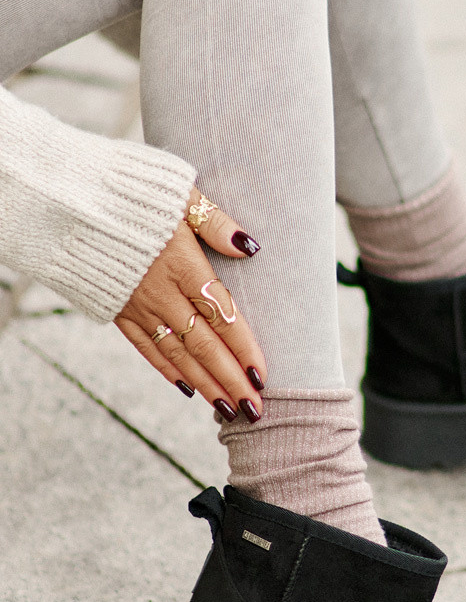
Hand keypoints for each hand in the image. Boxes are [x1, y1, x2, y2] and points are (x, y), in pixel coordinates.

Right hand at [114, 188, 267, 421]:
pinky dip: (169, 369)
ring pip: (178, 354)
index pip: (223, 315)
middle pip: (204, 344)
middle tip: (256, 410)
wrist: (66, 202)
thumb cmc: (131, 192)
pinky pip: (146, 347)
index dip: (244, 348)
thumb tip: (249, 245)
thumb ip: (215, 222)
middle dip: (232, 380)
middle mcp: (161, 292)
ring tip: (229, 409)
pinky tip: (189, 388)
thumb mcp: (180, 193)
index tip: (263, 375)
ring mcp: (138, 305)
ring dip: (206, 384)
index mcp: (182, 264)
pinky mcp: (117, 310)